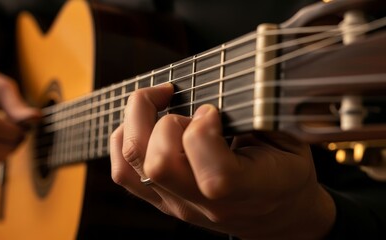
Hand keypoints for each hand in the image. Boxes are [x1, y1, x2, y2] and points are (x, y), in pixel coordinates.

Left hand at [110, 83, 335, 238]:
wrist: (275, 214)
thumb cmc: (284, 172)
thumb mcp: (291, 141)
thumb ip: (261, 117)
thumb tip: (218, 90)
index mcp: (249, 192)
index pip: (214, 175)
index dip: (205, 130)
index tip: (213, 110)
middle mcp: (205, 205)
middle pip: (159, 165)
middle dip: (167, 121)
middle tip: (189, 111)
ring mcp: (177, 205)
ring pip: (132, 164)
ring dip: (140, 123)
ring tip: (163, 107)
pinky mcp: (160, 201)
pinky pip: (122, 171)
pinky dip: (125, 138)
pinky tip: (146, 124)